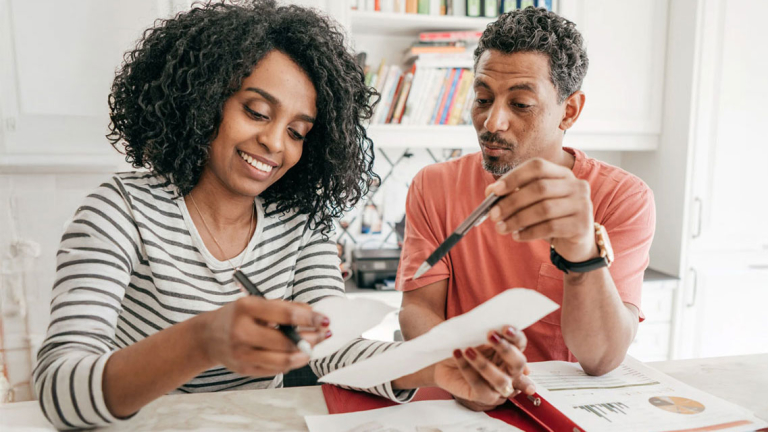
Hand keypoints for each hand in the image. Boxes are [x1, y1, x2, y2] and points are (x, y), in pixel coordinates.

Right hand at [199, 296, 329, 376]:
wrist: (208, 337)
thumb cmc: (238, 316)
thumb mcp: (256, 303)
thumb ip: (283, 307)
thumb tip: (313, 313)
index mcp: (245, 308)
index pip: (284, 314)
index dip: (309, 318)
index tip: (325, 319)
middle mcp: (241, 332)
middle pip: (286, 341)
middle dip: (311, 338)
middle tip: (323, 334)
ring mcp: (242, 353)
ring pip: (283, 360)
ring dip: (304, 355)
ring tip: (312, 347)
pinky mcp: (245, 369)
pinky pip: (276, 370)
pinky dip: (291, 362)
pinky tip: (297, 355)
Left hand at [434, 326, 534, 410]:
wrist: (443, 363)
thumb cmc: (462, 346)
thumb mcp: (473, 336)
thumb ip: (485, 332)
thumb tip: (492, 327)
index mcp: (510, 353)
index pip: (520, 343)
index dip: (515, 336)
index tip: (504, 328)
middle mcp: (509, 371)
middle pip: (518, 363)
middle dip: (506, 350)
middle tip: (490, 335)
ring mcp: (498, 386)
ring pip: (501, 381)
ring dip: (485, 364)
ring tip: (468, 350)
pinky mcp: (483, 396)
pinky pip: (480, 386)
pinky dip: (468, 370)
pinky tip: (458, 355)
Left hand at [485, 158, 596, 262]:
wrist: (576, 243)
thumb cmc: (550, 219)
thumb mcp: (532, 204)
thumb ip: (513, 194)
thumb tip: (490, 192)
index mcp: (562, 174)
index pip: (537, 166)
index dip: (514, 177)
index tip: (494, 191)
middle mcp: (576, 185)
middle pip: (540, 188)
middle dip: (512, 202)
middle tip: (493, 215)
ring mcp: (583, 204)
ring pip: (544, 209)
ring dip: (517, 219)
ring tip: (501, 228)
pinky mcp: (582, 225)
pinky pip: (551, 227)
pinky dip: (529, 232)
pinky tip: (517, 236)